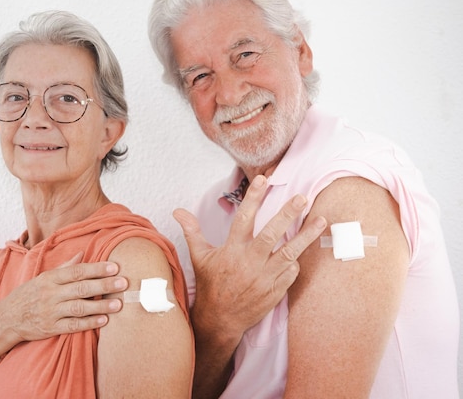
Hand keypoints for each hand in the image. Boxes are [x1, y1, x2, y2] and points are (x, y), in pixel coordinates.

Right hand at [0, 252, 128, 342]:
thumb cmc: (28, 295)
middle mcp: (50, 294)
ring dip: (100, 306)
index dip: (96, 269)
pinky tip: (104, 321)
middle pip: (81, 288)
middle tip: (123, 283)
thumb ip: (64, 267)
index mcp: (50, 278)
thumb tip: (82, 253)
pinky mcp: (51, 328)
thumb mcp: (43, 277)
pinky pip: (73, 326)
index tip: (115, 267)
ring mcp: (51, 312)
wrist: (6, 319)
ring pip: (79, 307)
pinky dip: (89, 323)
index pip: (77, 271)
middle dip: (103, 285)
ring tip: (118, 304)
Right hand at [173, 175, 325, 339]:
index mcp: (231, 250)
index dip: (254, 198)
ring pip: (289, 253)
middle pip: (271, 234)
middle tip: (302, 197)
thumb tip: (178, 211)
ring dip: (306, 236)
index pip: (243, 218)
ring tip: (321, 220)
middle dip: (287, 214)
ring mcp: (264, 277)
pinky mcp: (275, 290)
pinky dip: (295, 261)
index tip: (264, 179)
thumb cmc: (211, 284)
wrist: (220, 319)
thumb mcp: (199, 256)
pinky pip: (290, 271)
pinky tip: (302, 249)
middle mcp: (249, 262)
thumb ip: (192, 230)